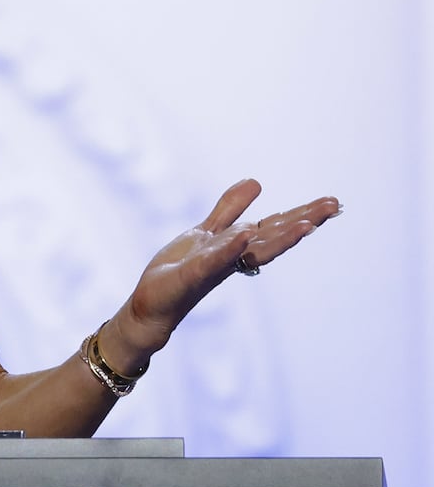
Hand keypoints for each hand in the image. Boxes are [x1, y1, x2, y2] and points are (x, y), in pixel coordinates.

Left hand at [113, 179, 340, 360]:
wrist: (151, 305)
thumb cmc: (179, 271)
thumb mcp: (207, 231)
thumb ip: (230, 209)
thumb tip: (257, 181)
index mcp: (239, 246)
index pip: (275, 226)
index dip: (303, 214)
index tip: (333, 202)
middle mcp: (234, 258)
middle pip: (274, 237)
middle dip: (305, 221)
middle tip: (336, 206)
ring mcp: (215, 267)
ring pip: (253, 251)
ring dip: (280, 238)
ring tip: (307, 225)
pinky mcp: (192, 275)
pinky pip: (214, 260)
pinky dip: (230, 248)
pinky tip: (245, 233)